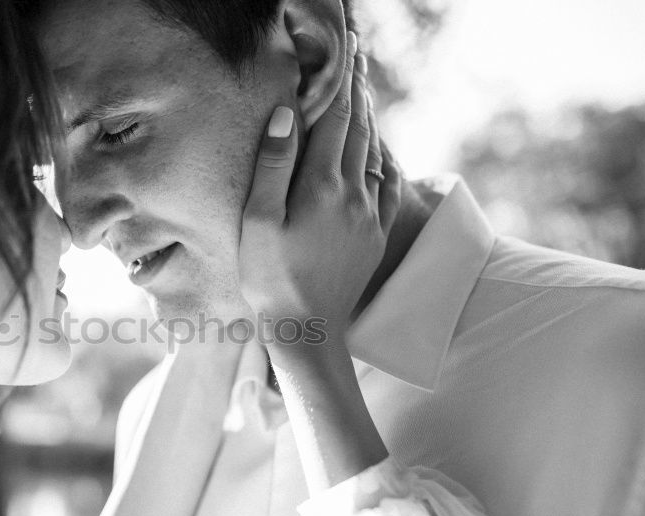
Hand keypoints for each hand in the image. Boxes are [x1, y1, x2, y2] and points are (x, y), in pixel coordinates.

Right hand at [239, 35, 401, 336]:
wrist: (307, 331)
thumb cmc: (270, 278)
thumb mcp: (257, 222)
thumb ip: (273, 165)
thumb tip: (290, 114)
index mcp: (320, 187)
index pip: (333, 121)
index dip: (339, 85)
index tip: (345, 55)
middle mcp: (352, 195)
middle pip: (358, 131)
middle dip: (357, 94)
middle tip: (358, 62)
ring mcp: (369, 216)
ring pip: (373, 155)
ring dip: (370, 122)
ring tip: (364, 97)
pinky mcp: (375, 236)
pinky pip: (387, 187)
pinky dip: (384, 160)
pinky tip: (381, 154)